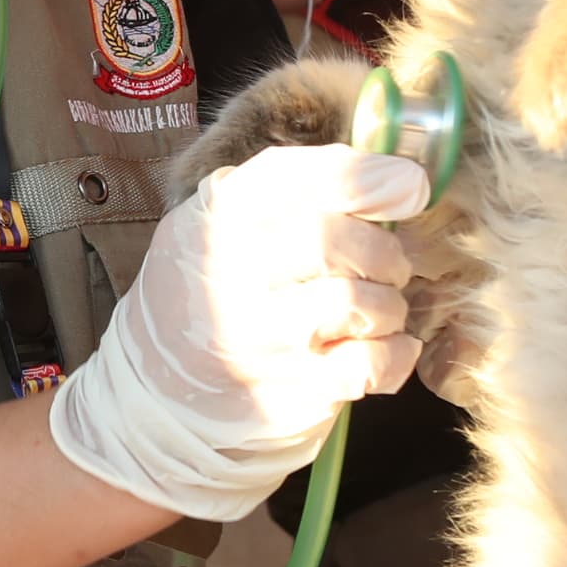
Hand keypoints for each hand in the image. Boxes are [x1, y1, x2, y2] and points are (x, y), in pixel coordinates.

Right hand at [48, 144, 426, 521]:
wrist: (157, 388)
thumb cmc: (211, 289)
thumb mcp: (224, 221)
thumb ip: (297, 188)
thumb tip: (400, 177)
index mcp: (220, 216)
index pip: (300, 177)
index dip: (369, 176)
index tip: (409, 185)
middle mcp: (231, 272)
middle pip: (330, 240)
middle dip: (382, 250)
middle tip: (388, 264)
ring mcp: (259, 337)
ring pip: (355, 302)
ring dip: (389, 304)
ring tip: (379, 308)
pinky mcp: (288, 390)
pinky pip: (367, 365)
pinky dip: (395, 353)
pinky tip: (387, 346)